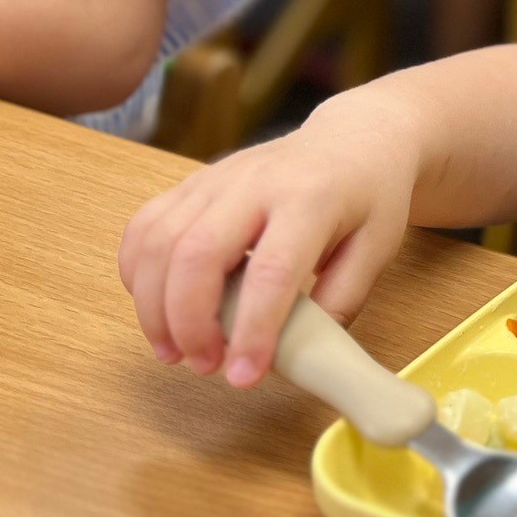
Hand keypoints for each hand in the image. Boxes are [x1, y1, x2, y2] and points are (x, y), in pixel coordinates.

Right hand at [118, 92, 419, 386]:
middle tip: (205, 365)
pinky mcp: (192, 184)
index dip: (253, 330)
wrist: (353, 139)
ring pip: (159, 241)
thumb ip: (341, 301)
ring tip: (176, 351)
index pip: (272, 271)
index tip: (244, 376)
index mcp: (312, 198)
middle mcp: (256, 182)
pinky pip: (144, 227)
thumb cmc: (369, 198)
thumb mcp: (378, 249)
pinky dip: (138, 274)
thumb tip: (296, 354)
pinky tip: (157, 309)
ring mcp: (217, 179)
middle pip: (197, 252)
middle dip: (189, 321)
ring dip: (155, 307)